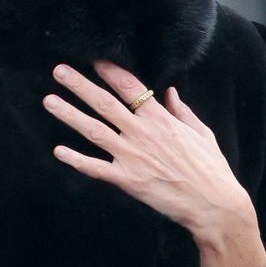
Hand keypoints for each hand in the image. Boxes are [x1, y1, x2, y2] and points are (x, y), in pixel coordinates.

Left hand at [43, 62, 257, 241]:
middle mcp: (143, 134)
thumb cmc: (212, 170)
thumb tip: (170, 91)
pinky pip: (97, 168)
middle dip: (80, 85)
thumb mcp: (202, 134)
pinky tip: (58, 151)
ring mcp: (133, 156)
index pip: (130, 88)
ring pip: (94, 131)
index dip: (110, 72)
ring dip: (69, 115)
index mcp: (161, 119)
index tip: (93, 59)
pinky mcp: (129, 180)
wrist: (217, 207)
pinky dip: (77, 160)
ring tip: (49, 101)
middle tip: (59, 71)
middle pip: (105, 104)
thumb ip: (182, 111)